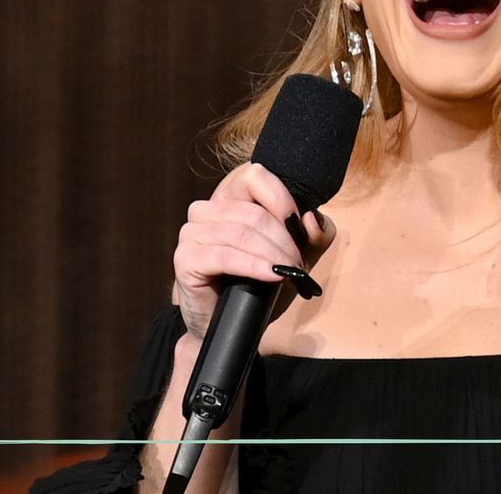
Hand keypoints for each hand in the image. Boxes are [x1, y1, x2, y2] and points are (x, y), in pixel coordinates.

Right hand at [171, 162, 336, 340]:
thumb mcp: (297, 255)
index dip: (282, 200)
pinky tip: (272, 275)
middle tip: (298, 264)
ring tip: (288, 272)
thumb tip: (311, 219)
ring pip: (241, 232)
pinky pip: (224, 256)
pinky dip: (253, 266)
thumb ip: (314, 234)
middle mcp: (206, 210)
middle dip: (284, 240)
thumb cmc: (260, 284)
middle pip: (254, 213)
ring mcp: (192, 233)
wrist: (229, 324)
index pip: (256, 176)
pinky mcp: (186, 259)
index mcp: (230, 199)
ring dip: (272, 254)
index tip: (299, 226)